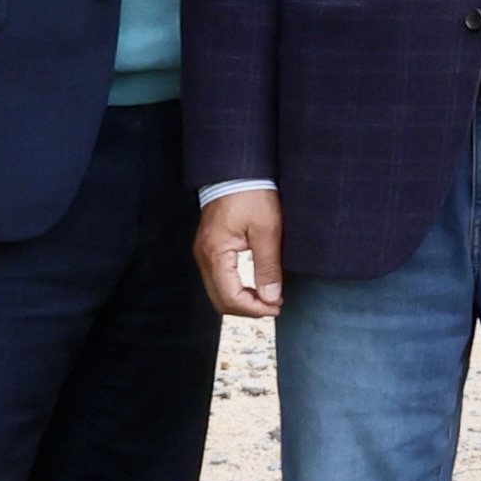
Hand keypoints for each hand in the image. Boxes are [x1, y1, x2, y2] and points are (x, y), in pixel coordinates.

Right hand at [196, 187, 285, 319]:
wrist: (237, 170)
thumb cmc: (253, 195)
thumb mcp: (267, 230)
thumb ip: (268, 267)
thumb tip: (270, 298)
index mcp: (216, 254)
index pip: (230, 297)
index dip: (254, 309)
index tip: (276, 308)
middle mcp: (204, 257)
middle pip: (220, 300)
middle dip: (247, 309)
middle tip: (274, 307)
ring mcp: (204, 253)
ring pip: (218, 292)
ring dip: (242, 301)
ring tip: (268, 299)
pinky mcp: (210, 248)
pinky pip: (219, 279)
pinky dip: (236, 289)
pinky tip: (254, 287)